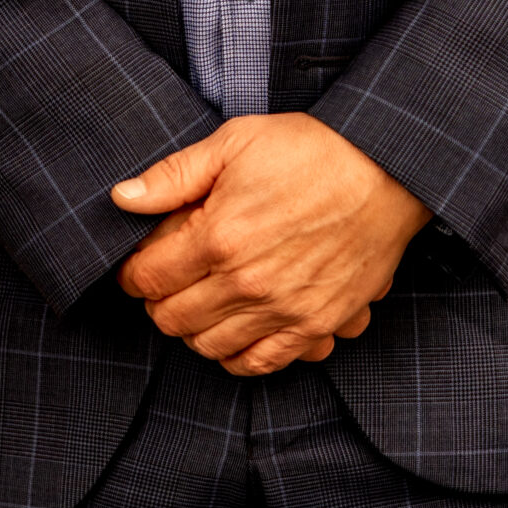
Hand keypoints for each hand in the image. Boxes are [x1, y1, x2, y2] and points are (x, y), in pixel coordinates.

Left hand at [111, 113, 431, 375]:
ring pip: (210, 348)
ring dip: (194, 329)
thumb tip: (122, 197)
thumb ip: (175, 175)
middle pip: (172, 319)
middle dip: (159, 300)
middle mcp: (246, 284)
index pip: (148, 278)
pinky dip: (237, 355)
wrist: (385, 170)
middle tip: (168, 279)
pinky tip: (236, 330)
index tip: (138, 264)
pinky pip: (260, 364)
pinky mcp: (314, 326)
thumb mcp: (235, 142)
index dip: (133, 272)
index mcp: (219, 236)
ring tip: (201, 301)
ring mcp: (282, 311)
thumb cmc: (311, 150)